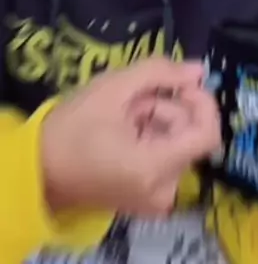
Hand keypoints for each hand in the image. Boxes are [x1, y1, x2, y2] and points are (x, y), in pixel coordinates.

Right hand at [41, 57, 220, 217]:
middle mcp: (163, 190)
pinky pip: (165, 158)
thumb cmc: (72, 128)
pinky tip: (123, 129)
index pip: (208, 133)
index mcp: (155, 167)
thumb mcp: (113, 87)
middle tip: (131, 99)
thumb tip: (198, 69)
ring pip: (177, 143)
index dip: (202, 102)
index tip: (181, 82)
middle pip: (189, 134)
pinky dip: (151, 137)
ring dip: (156, 120)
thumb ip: (161, 72)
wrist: (37, 170)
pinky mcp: (148, 198)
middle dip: (166, 107)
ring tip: (121, 114)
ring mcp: (156, 199)